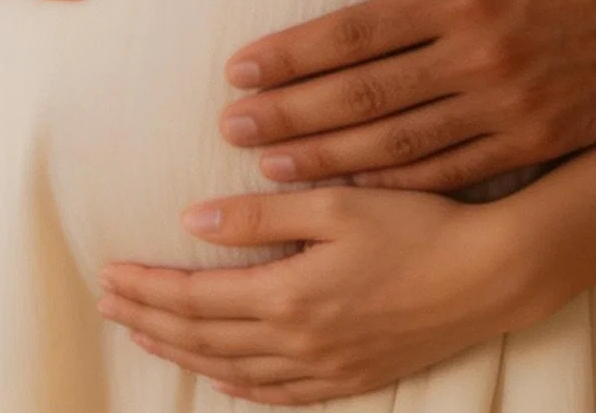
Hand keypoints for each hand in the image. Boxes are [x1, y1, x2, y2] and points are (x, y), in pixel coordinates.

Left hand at [98, 184, 526, 402]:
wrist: (487, 275)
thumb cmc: (416, 224)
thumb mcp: (334, 202)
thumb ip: (261, 214)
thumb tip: (193, 220)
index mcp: (287, 295)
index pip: (196, 297)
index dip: (147, 288)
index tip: (109, 273)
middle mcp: (297, 343)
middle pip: (203, 338)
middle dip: (150, 319)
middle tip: (108, 303)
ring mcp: (324, 369)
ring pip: (232, 370)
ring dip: (182, 352)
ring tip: (146, 334)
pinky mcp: (350, 379)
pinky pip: (277, 395)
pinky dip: (238, 387)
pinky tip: (222, 379)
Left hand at [220, 0, 595, 190]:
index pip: (356, 33)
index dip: (292, 56)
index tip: (240, 69)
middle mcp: (480, 59)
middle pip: (365, 98)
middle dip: (291, 117)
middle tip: (231, 129)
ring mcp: (509, 109)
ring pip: (401, 148)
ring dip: (331, 162)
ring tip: (271, 172)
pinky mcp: (537, 142)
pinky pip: (453, 176)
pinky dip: (399, 192)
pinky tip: (356, 198)